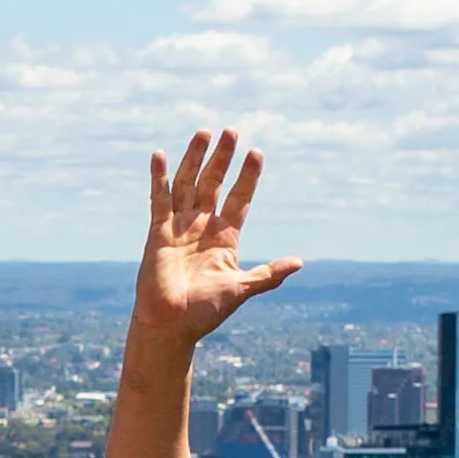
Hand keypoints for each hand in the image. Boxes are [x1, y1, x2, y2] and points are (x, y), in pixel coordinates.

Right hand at [129, 129, 301, 355]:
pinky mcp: (157, 232)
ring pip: (187, 184)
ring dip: (195, 159)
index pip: (239, 199)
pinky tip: (160, 155)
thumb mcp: (242, 289)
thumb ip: (269, 275)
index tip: (257, 153)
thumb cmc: (205, 312)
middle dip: (222, 158)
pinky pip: (158, 200)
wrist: (171, 326)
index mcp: (224, 238)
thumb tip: (300, 263)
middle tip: (232, 131)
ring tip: (205, 132)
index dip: (247, 176)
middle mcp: (202, 227)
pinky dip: (158, 178)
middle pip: (213, 184)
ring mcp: (179, 227)